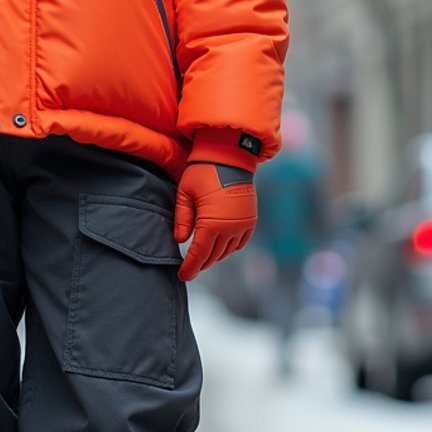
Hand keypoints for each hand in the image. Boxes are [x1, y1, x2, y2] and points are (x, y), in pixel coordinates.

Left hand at [174, 163, 256, 282]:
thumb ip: (182, 219)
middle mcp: (230, 228)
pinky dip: (229, 248)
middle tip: (188, 269)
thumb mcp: (185, 194)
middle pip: (213, 256)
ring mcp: (243, 225)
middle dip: (200, 264)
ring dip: (214, 256)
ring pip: (227, 252)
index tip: (182, 276)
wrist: (230, 155)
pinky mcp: (250, 220)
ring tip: (201, 257)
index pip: (199, 254)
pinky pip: (240, 243)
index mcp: (212, 223)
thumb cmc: (202, 171)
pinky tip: (218, 247)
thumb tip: (181, 240)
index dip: (190, 268)